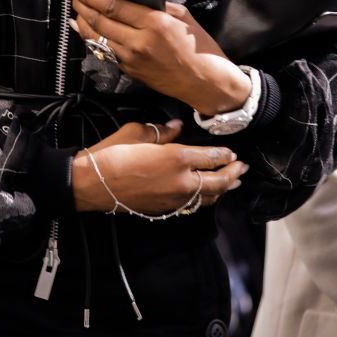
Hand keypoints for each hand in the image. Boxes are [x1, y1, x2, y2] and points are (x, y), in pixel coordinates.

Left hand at [65, 0, 250, 115]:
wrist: (205, 82)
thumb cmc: (198, 47)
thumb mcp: (182, 17)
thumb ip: (157, 5)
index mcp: (154, 22)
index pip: (113, 5)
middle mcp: (139, 41)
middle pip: (99, 21)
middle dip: (81, 5)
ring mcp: (132, 58)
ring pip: (97, 37)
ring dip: (82, 22)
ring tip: (75, 10)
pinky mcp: (130, 71)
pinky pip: (106, 51)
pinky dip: (94, 38)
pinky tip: (88, 30)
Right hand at [72, 118, 247, 213]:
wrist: (94, 184)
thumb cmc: (112, 154)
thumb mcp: (138, 132)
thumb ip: (163, 130)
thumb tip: (177, 127)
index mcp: (178, 158)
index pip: (212, 156)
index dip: (225, 154)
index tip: (232, 152)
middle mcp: (182, 181)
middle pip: (218, 180)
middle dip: (233, 173)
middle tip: (242, 168)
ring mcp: (175, 199)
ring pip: (209, 197)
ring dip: (224, 189)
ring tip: (233, 183)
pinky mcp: (166, 210)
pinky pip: (194, 206)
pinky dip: (206, 200)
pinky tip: (207, 196)